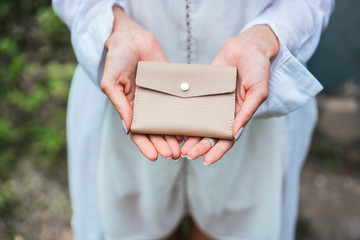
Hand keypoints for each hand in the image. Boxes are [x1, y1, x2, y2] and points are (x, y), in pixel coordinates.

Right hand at [101, 6, 180, 160]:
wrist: (131, 37)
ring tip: (183, 148)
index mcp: (129, 108)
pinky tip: (190, 128)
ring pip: (168, 122)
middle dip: (163, 145)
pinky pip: (178, 106)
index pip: (138, 133)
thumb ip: (119, 104)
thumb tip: (128, 129)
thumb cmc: (116, 59)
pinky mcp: (171, 89)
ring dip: (174, 136)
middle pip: (155, 132)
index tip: (155, 157)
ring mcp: (159, 99)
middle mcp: (145, 107)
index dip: (146, 146)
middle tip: (174, 155)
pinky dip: (183, 118)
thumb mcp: (111, 82)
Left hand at [181, 25, 279, 164]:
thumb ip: (246, 112)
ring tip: (178, 145)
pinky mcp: (202, 91)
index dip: (217, 151)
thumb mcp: (258, 91)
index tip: (206, 161)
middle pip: (210, 135)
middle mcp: (224, 112)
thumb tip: (234, 133)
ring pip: (199, 123)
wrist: (247, 46)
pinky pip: (192, 105)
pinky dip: (185, 115)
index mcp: (238, 115)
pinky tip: (175, 123)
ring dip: (190, 135)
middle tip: (186, 154)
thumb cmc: (258, 69)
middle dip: (199, 146)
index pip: (227, 139)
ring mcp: (212, 102)